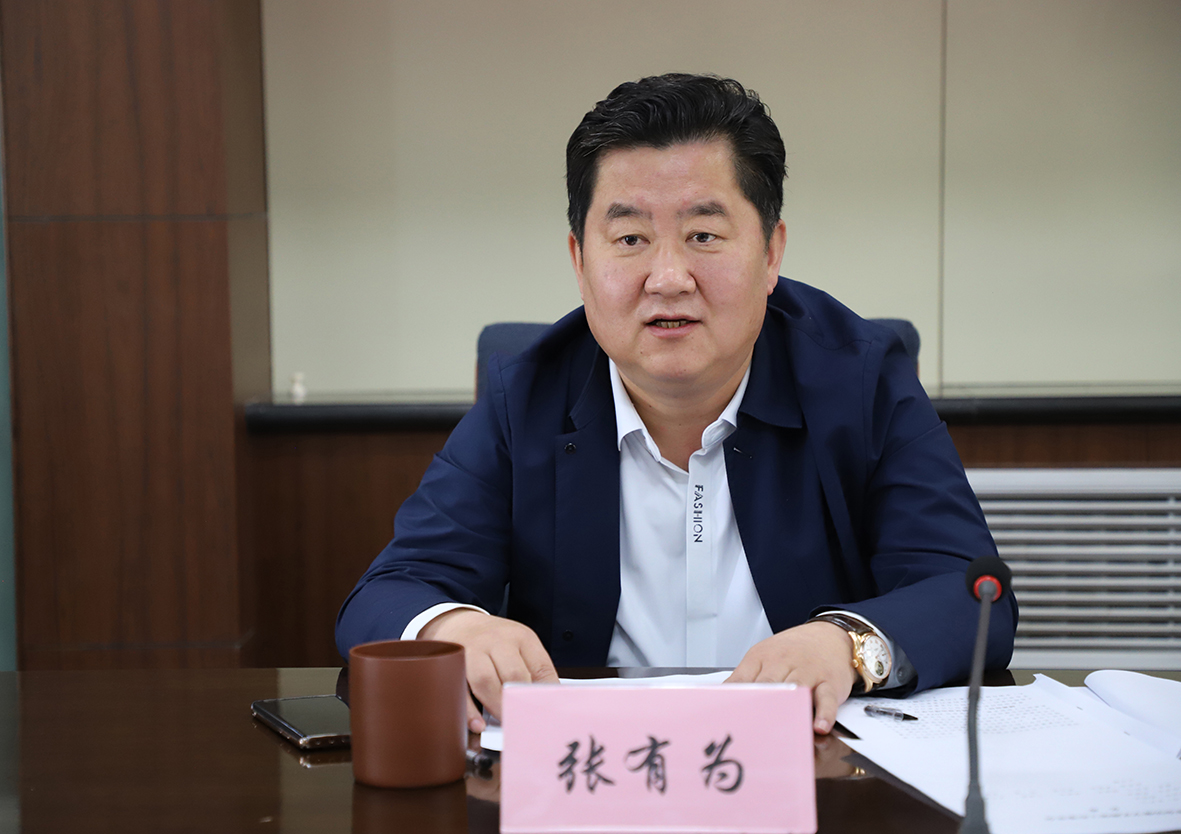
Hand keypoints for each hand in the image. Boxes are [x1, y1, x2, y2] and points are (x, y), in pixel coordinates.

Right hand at [419, 609, 558, 732]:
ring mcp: (473, 650)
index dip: (545, 695)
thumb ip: (534, 672)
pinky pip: (459, 688)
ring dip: (496, 706)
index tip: (547, 716)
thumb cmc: (494, 641)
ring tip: (503, 724)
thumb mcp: (520, 646)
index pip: (541, 667)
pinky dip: (469, 710)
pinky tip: (477, 724)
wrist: (459, 623)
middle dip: (519, 703)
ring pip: (486, 680)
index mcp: (522, 638)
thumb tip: (548, 705)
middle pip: (514, 674)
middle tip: (524, 723)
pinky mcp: (452, 663)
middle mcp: (498, 641)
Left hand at [725, 621, 857, 734]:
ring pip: (796, 689)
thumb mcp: (763, 657)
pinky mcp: (830, 683)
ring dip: (788, 707)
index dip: (732, 700)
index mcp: (761, 657)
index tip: (725, 719)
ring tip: (780, 727)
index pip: (742, 680)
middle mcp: (783, 662)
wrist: (830, 635)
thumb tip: (720, 700)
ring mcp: (807, 672)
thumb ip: (745, 679)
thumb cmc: (792, 651)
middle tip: (748, 729)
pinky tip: (819, 726)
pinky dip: (824, 714)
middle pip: (768, 685)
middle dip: (757, 705)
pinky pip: (827, 699)